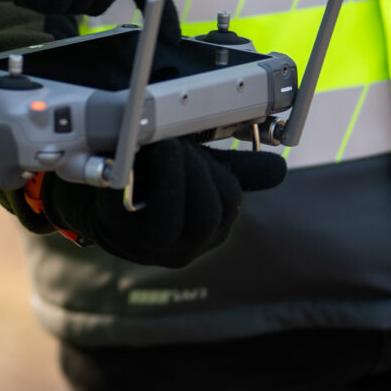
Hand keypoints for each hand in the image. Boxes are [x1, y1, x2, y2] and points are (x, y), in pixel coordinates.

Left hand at [20, 142, 285, 267]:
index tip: (198, 149)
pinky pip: (128, 214)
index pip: (228, 202)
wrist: (110, 198)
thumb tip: (280, 171)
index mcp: (211, 230)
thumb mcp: (201, 174)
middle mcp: (185, 246)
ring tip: (162, 147)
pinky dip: (133, 181)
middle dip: (195, 173)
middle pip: (206, 216)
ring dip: (168, 177)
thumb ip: (237, 172)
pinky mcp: (118, 234)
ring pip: (170, 222)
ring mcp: (151, 246)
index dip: (216, 172)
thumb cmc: (162, 184)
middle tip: (178, 144)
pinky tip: (134, 161)